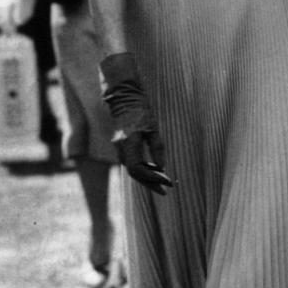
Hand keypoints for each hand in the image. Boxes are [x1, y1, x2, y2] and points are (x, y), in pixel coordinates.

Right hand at [100, 52, 172, 195]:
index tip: (167, 181)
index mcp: (127, 144)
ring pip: (133, 169)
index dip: (153, 177)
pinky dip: (143, 168)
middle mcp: (120, 148)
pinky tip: (155, 168)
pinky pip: (132, 162)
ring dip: (148, 176)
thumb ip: (157, 147)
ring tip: (163, 181)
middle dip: (151, 183)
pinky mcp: (122, 146)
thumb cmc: (140, 109)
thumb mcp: (152, 127)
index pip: (138, 170)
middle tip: (166, 190)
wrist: (123, 96)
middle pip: (135, 174)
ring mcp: (119, 148)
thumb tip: (162, 167)